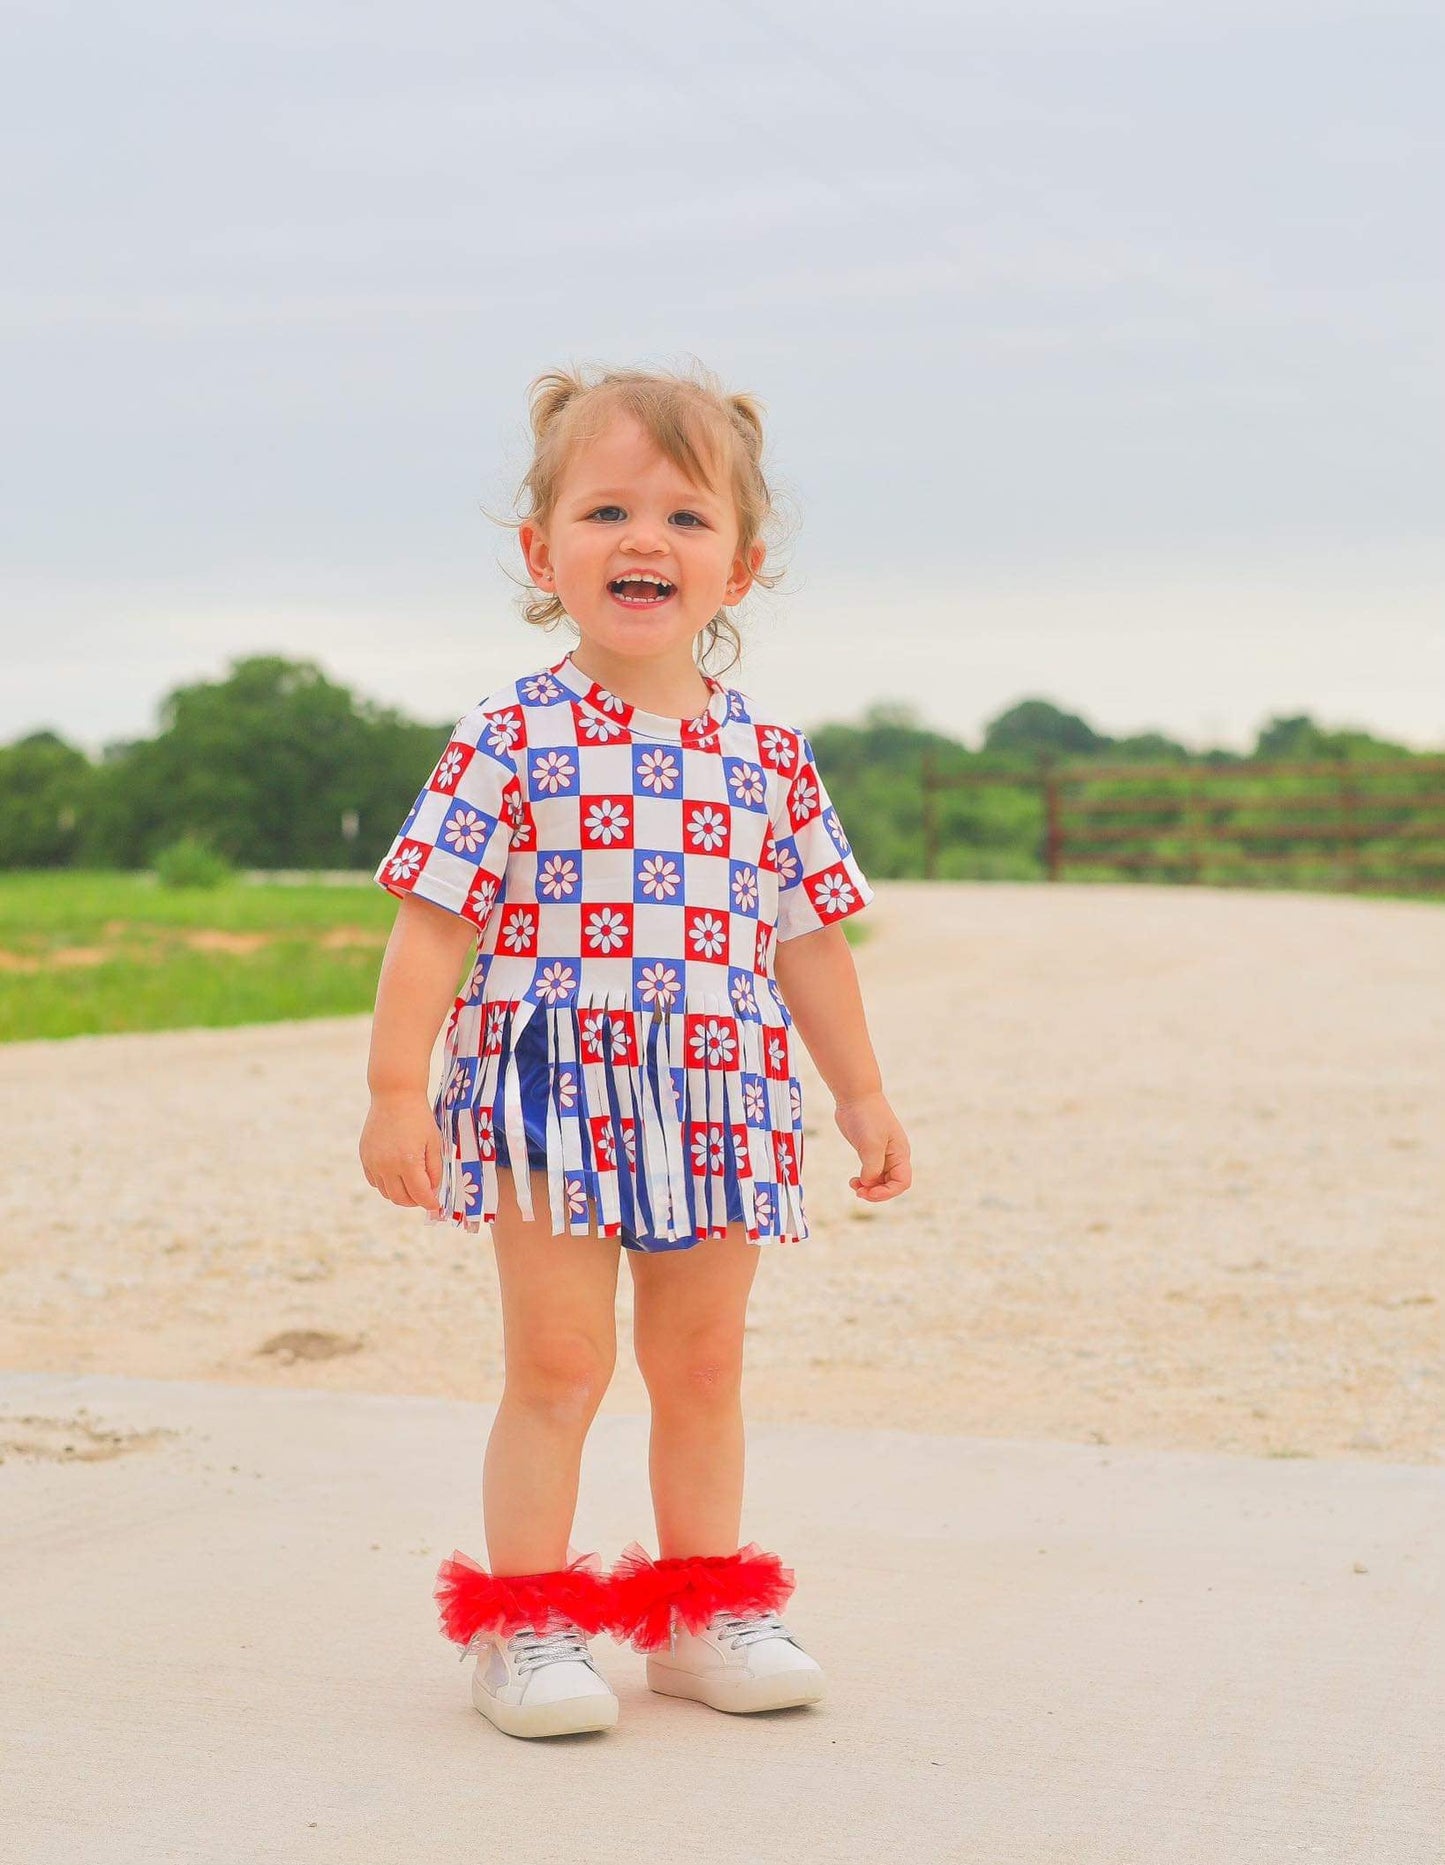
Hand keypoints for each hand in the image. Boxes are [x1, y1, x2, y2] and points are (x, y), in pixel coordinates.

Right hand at [359, 1091, 442, 1211]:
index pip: (419, 1195)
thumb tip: (433, 1192)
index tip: (436, 1205)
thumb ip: (435, 1170)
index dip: (429, 1203)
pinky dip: (386, 1184)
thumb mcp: (434, 1143)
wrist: (395, 1096)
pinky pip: (374, 1181)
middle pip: (400, 1199)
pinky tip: (397, 1174)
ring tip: (412, 1185)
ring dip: (400, 1194)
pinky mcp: (364, 1156)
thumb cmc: (419, 1118)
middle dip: (415, 1201)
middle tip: (424, 1195)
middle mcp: (387, 1165)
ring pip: (386, 1193)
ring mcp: (373, 1162)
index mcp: (408, 1162)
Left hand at [833, 1091, 911, 1203]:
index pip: (902, 1182)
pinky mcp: (869, 1150)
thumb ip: (872, 1168)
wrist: (856, 1095)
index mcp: (900, 1154)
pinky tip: (853, 1180)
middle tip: (858, 1192)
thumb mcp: (871, 1145)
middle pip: (891, 1184)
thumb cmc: (866, 1117)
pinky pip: (870, 1171)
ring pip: (880, 1179)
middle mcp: (894, 1155)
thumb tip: (868, 1184)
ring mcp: (882, 1153)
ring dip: (868, 1187)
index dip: (887, 1192)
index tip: (869, 1192)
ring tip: (853, 1186)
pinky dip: (863, 1179)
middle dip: (876, 1192)